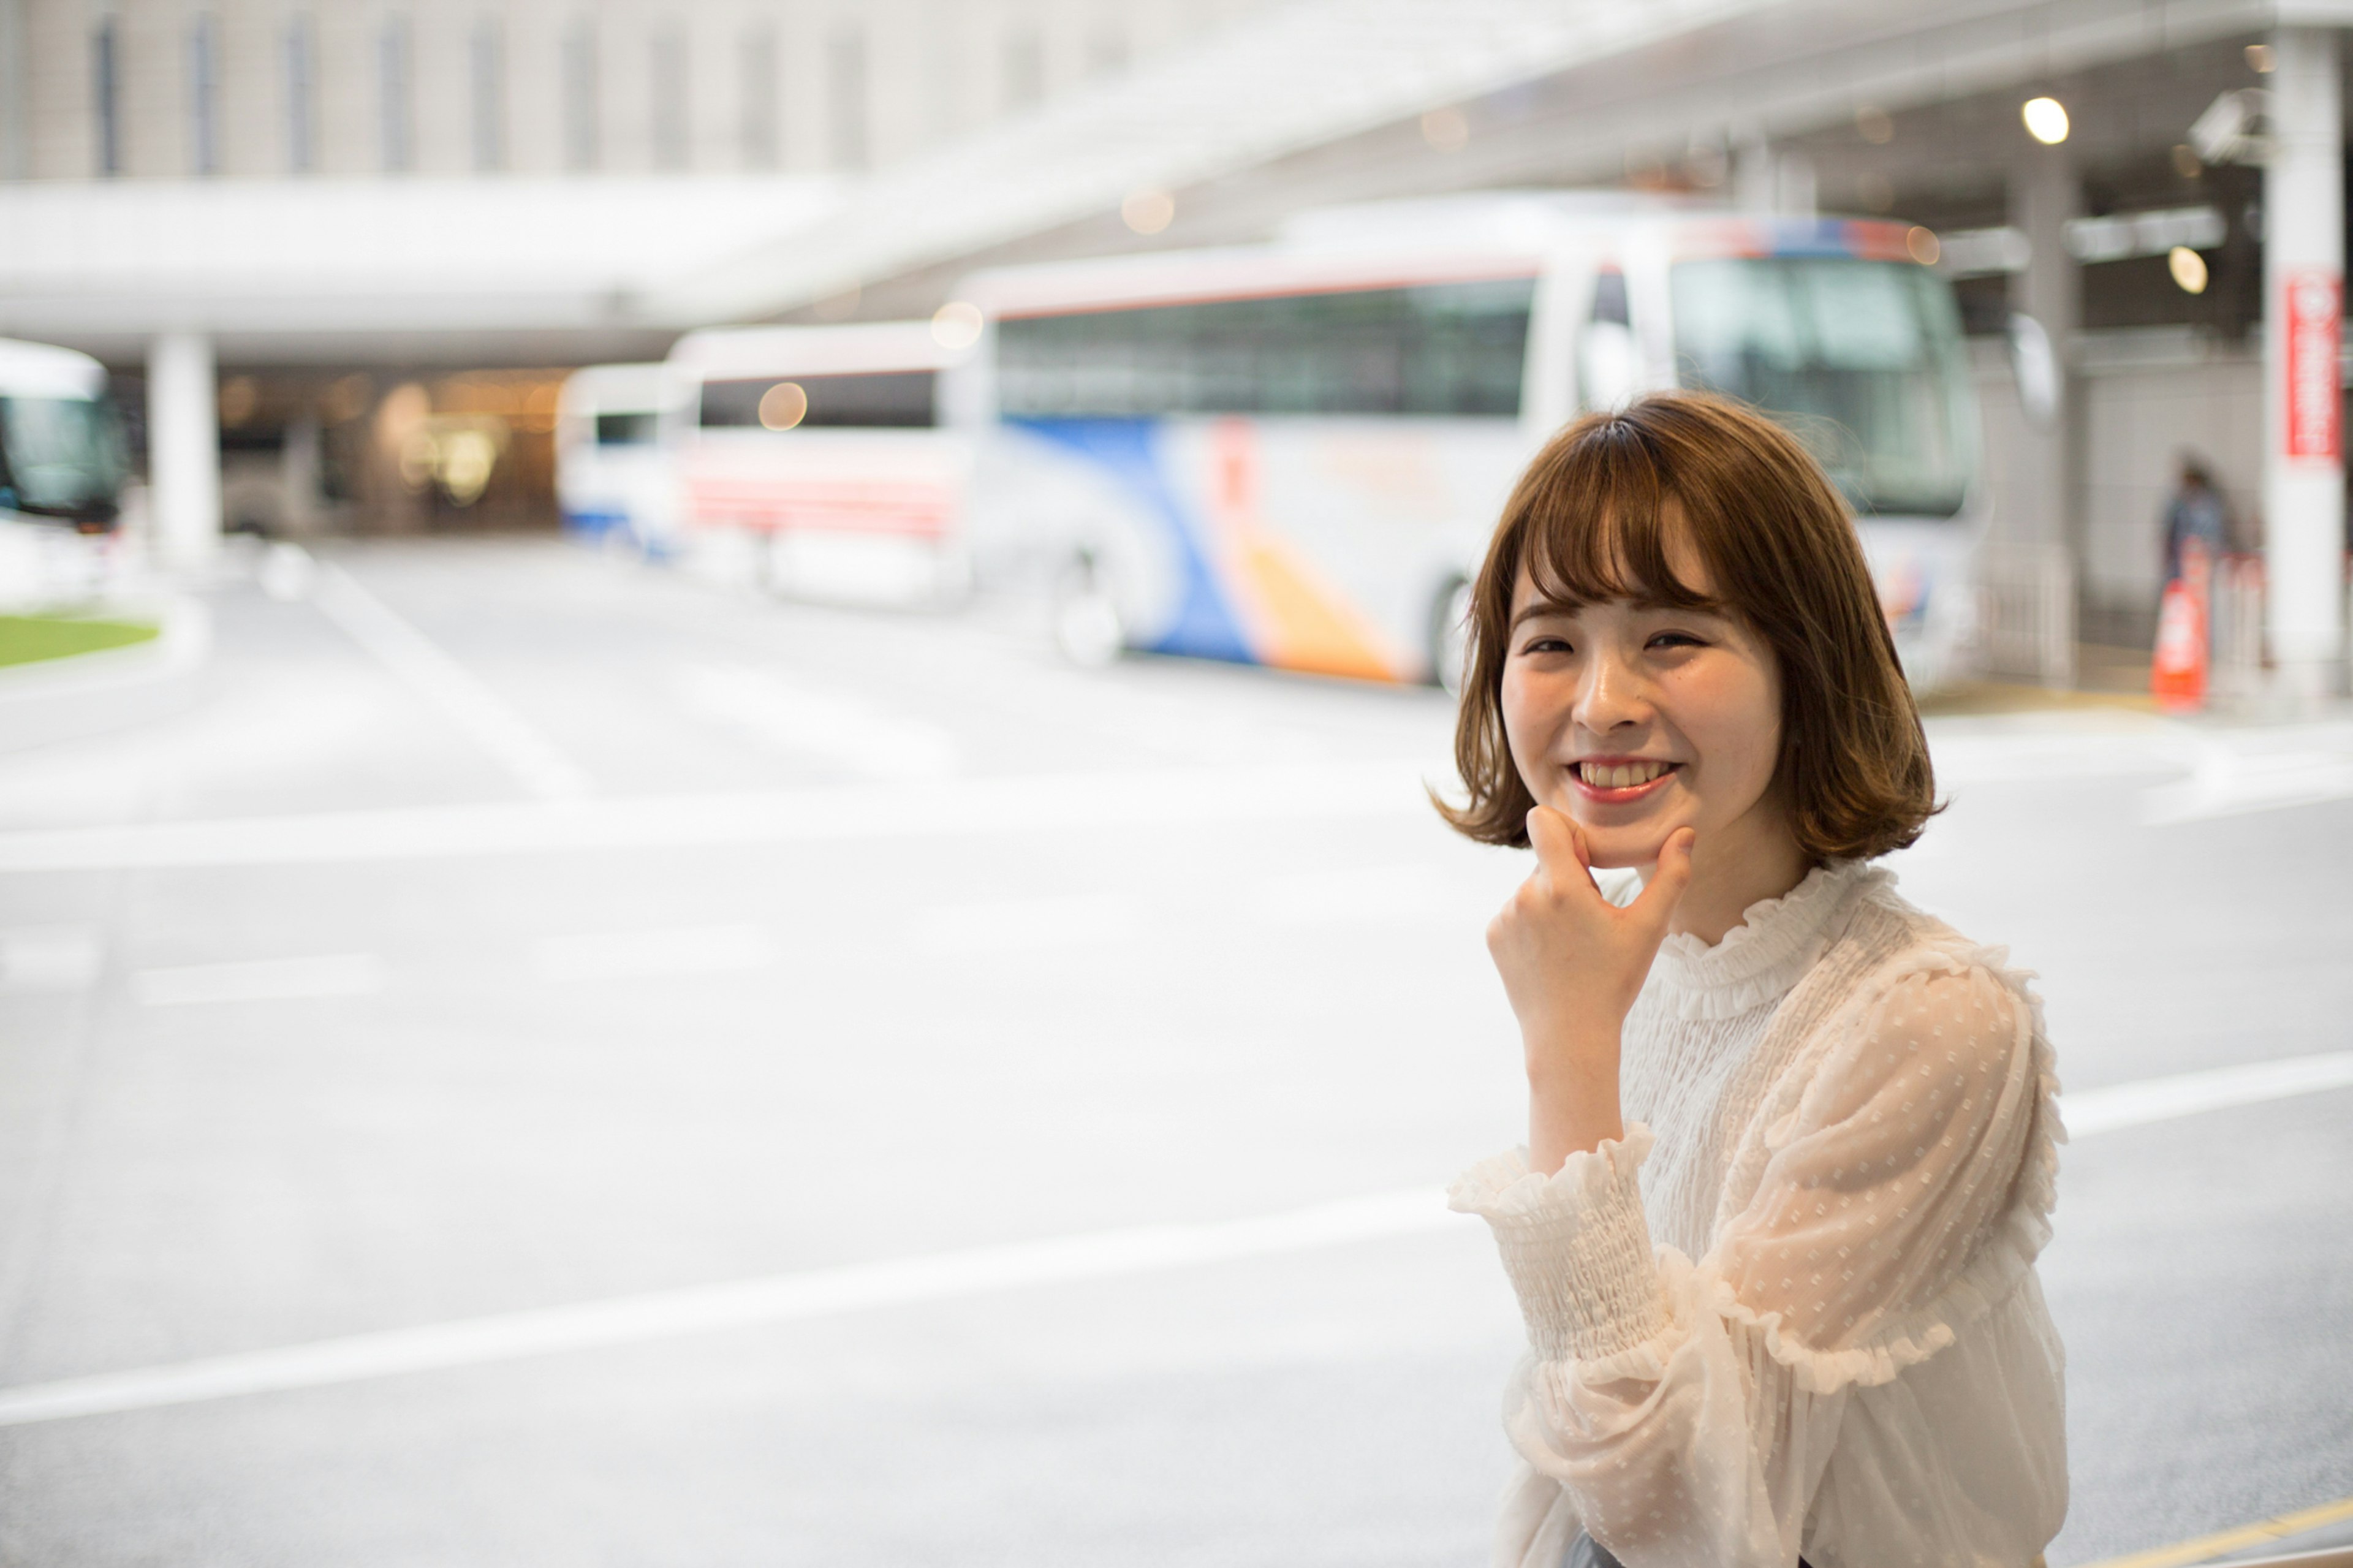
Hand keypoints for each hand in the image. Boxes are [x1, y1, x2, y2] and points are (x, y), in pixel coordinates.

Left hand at [1485, 808, 1696, 1170]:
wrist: (1569, 1037)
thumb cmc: (1612, 983)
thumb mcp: (1649, 929)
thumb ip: (1671, 875)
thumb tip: (1686, 833)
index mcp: (1559, 886)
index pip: (1543, 820)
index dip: (1569, 832)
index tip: (1589, 864)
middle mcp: (1523, 895)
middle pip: (1547, 860)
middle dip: (1571, 878)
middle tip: (1591, 922)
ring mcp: (1504, 917)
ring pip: (1533, 887)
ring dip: (1553, 903)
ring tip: (1573, 945)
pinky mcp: (1493, 936)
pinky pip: (1516, 911)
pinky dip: (1535, 924)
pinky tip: (1554, 956)